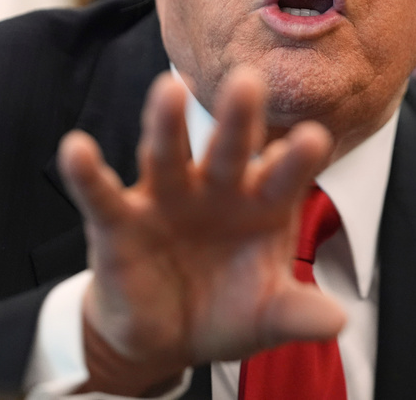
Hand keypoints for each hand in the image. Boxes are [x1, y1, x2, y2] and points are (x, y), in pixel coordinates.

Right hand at [56, 68, 343, 395]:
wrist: (165, 335)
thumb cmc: (224, 308)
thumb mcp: (266, 316)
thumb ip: (297, 313)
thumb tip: (339, 321)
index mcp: (260, 203)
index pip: (282, 175)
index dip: (296, 159)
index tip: (314, 138)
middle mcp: (215, 189)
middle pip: (228, 148)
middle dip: (237, 118)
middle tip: (247, 81)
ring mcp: (166, 198)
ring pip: (167, 154)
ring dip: (166, 124)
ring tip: (168, 89)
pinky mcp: (119, 221)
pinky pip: (101, 193)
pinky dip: (87, 172)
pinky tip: (77, 147)